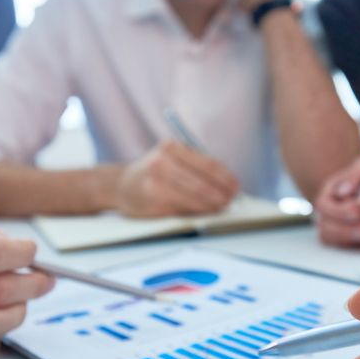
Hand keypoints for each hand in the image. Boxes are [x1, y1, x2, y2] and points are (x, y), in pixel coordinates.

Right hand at [116, 141, 238, 217]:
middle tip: (232, 200)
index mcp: (171, 147)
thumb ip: (196, 166)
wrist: (123, 184)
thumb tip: (227, 185)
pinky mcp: (153, 203)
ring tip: (222, 206)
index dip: (225, 177)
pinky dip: (197, 211)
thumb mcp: (173, 157)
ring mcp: (155, 183)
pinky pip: (182, 209)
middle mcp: (161, 163)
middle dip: (221, 193)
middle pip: (201, 182)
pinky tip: (205, 212)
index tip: (236, 186)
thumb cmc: (156, 171)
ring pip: (193, 197)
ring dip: (212, 205)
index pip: (206, 164)